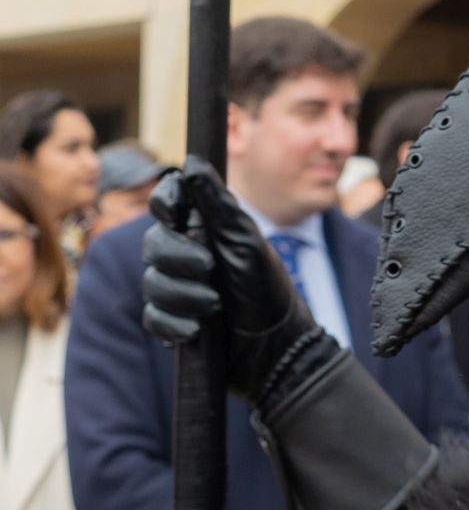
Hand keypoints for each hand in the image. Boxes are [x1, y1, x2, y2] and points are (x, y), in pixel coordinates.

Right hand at [142, 157, 321, 403]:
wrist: (277, 347)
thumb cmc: (269, 290)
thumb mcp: (248, 242)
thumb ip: (220, 205)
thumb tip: (194, 161)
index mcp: (204, 228)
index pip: (167, 202)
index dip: (165, 203)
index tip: (174, 213)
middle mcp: (186, 254)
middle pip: (152, 244)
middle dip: (177, 258)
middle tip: (210, 269)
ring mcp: (178, 288)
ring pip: (151, 283)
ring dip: (181, 295)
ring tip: (214, 305)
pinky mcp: (174, 320)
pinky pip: (152, 317)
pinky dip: (172, 323)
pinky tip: (196, 329)